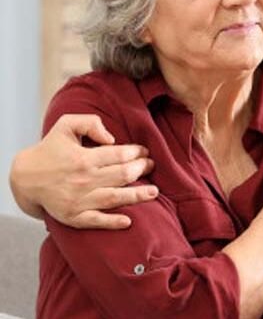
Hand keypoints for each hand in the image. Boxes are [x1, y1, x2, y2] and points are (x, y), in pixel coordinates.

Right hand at [9, 114, 158, 228]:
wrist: (25, 177)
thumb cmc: (51, 148)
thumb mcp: (66, 125)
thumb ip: (90, 122)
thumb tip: (112, 138)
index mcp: (84, 158)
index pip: (120, 155)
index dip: (137, 152)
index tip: (145, 151)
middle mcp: (84, 180)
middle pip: (122, 175)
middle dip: (141, 169)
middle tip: (151, 165)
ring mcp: (79, 200)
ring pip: (115, 198)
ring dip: (138, 195)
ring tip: (154, 192)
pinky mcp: (74, 216)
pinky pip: (96, 221)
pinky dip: (113, 222)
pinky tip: (128, 221)